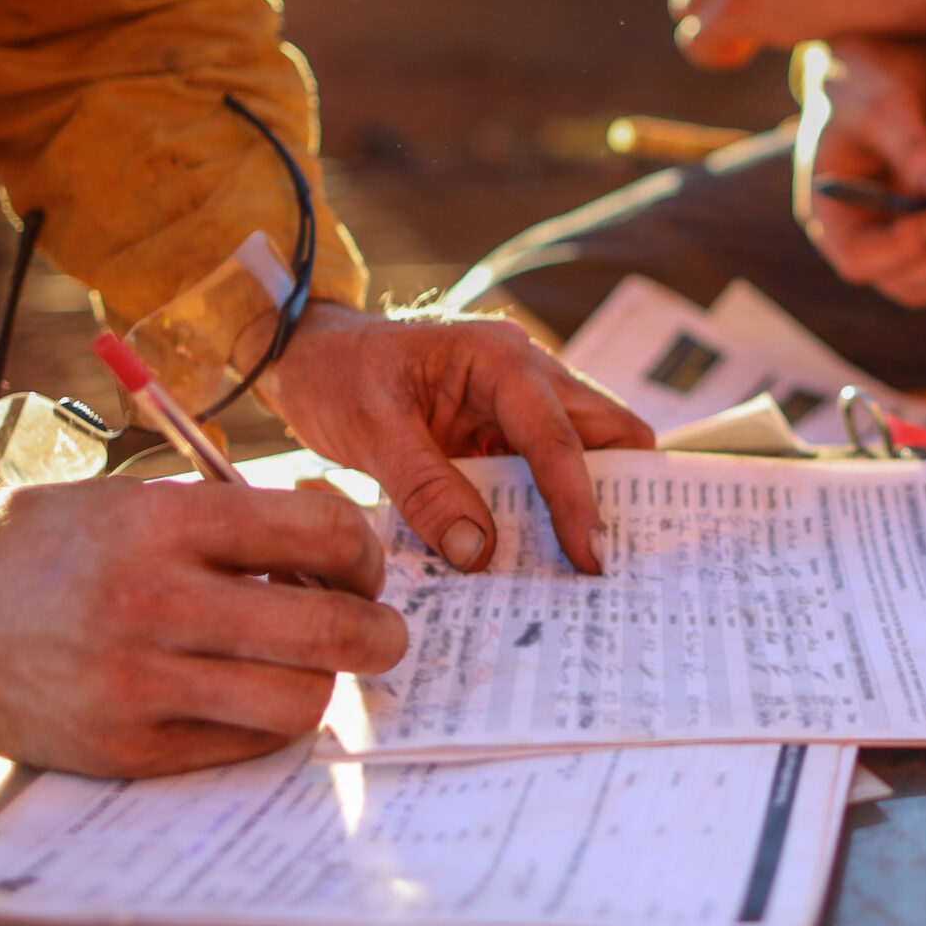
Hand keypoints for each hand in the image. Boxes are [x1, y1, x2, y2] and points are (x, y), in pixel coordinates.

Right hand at [0, 478, 405, 778]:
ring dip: (322, 684)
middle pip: (329, 630)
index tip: (359, 561)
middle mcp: (153, 603)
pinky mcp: (124, 748)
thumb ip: (232, 521)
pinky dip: (262, 721)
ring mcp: (137, 685)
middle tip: (381, 631)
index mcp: (162, 522)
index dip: (363, 550)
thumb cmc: (45, 546)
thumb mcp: (134, 498)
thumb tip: (341, 547)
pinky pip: (242, 746)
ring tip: (307, 664)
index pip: (321, 531)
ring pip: (298, 702)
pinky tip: (242, 691)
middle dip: (379, 632)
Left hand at [259, 303, 653, 574]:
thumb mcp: (370, 429)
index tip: (591, 559)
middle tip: (604, 563)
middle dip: (615, 493)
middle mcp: (526, 372)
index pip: (557, 436)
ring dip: (580, 503)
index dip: (578, 500)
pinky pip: (544, 469)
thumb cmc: (337, 376)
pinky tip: (530, 551)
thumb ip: (424, 489)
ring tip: (575, 568)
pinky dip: (544, 508)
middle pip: (606, 431)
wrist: (311, 357)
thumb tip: (477, 551)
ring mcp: (521, 401)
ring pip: (585, 450)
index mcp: (498, 359)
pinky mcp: (505, 429)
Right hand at [794, 36, 925, 308]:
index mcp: (828, 214)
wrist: (871, 87)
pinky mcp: (916, 242)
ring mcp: (886, 247)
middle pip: (898, 281)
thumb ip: (913, 146)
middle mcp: (855, 240)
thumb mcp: (885, 108)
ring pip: (925, 285)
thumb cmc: (865, 92)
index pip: (857, 258)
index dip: (898, 250)